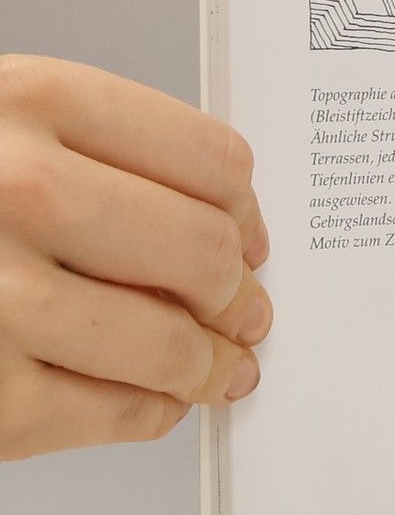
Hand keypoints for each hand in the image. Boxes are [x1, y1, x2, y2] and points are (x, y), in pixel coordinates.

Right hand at [0, 57, 269, 459]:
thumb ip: (87, 152)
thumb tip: (222, 221)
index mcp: (27, 102)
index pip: (209, 161)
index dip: (246, 209)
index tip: (250, 234)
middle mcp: (14, 190)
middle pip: (204, 252)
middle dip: (239, 293)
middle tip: (247, 309)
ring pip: (170, 342)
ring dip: (210, 364)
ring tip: (219, 366)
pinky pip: (113, 411)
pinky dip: (148, 412)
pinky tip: (151, 402)